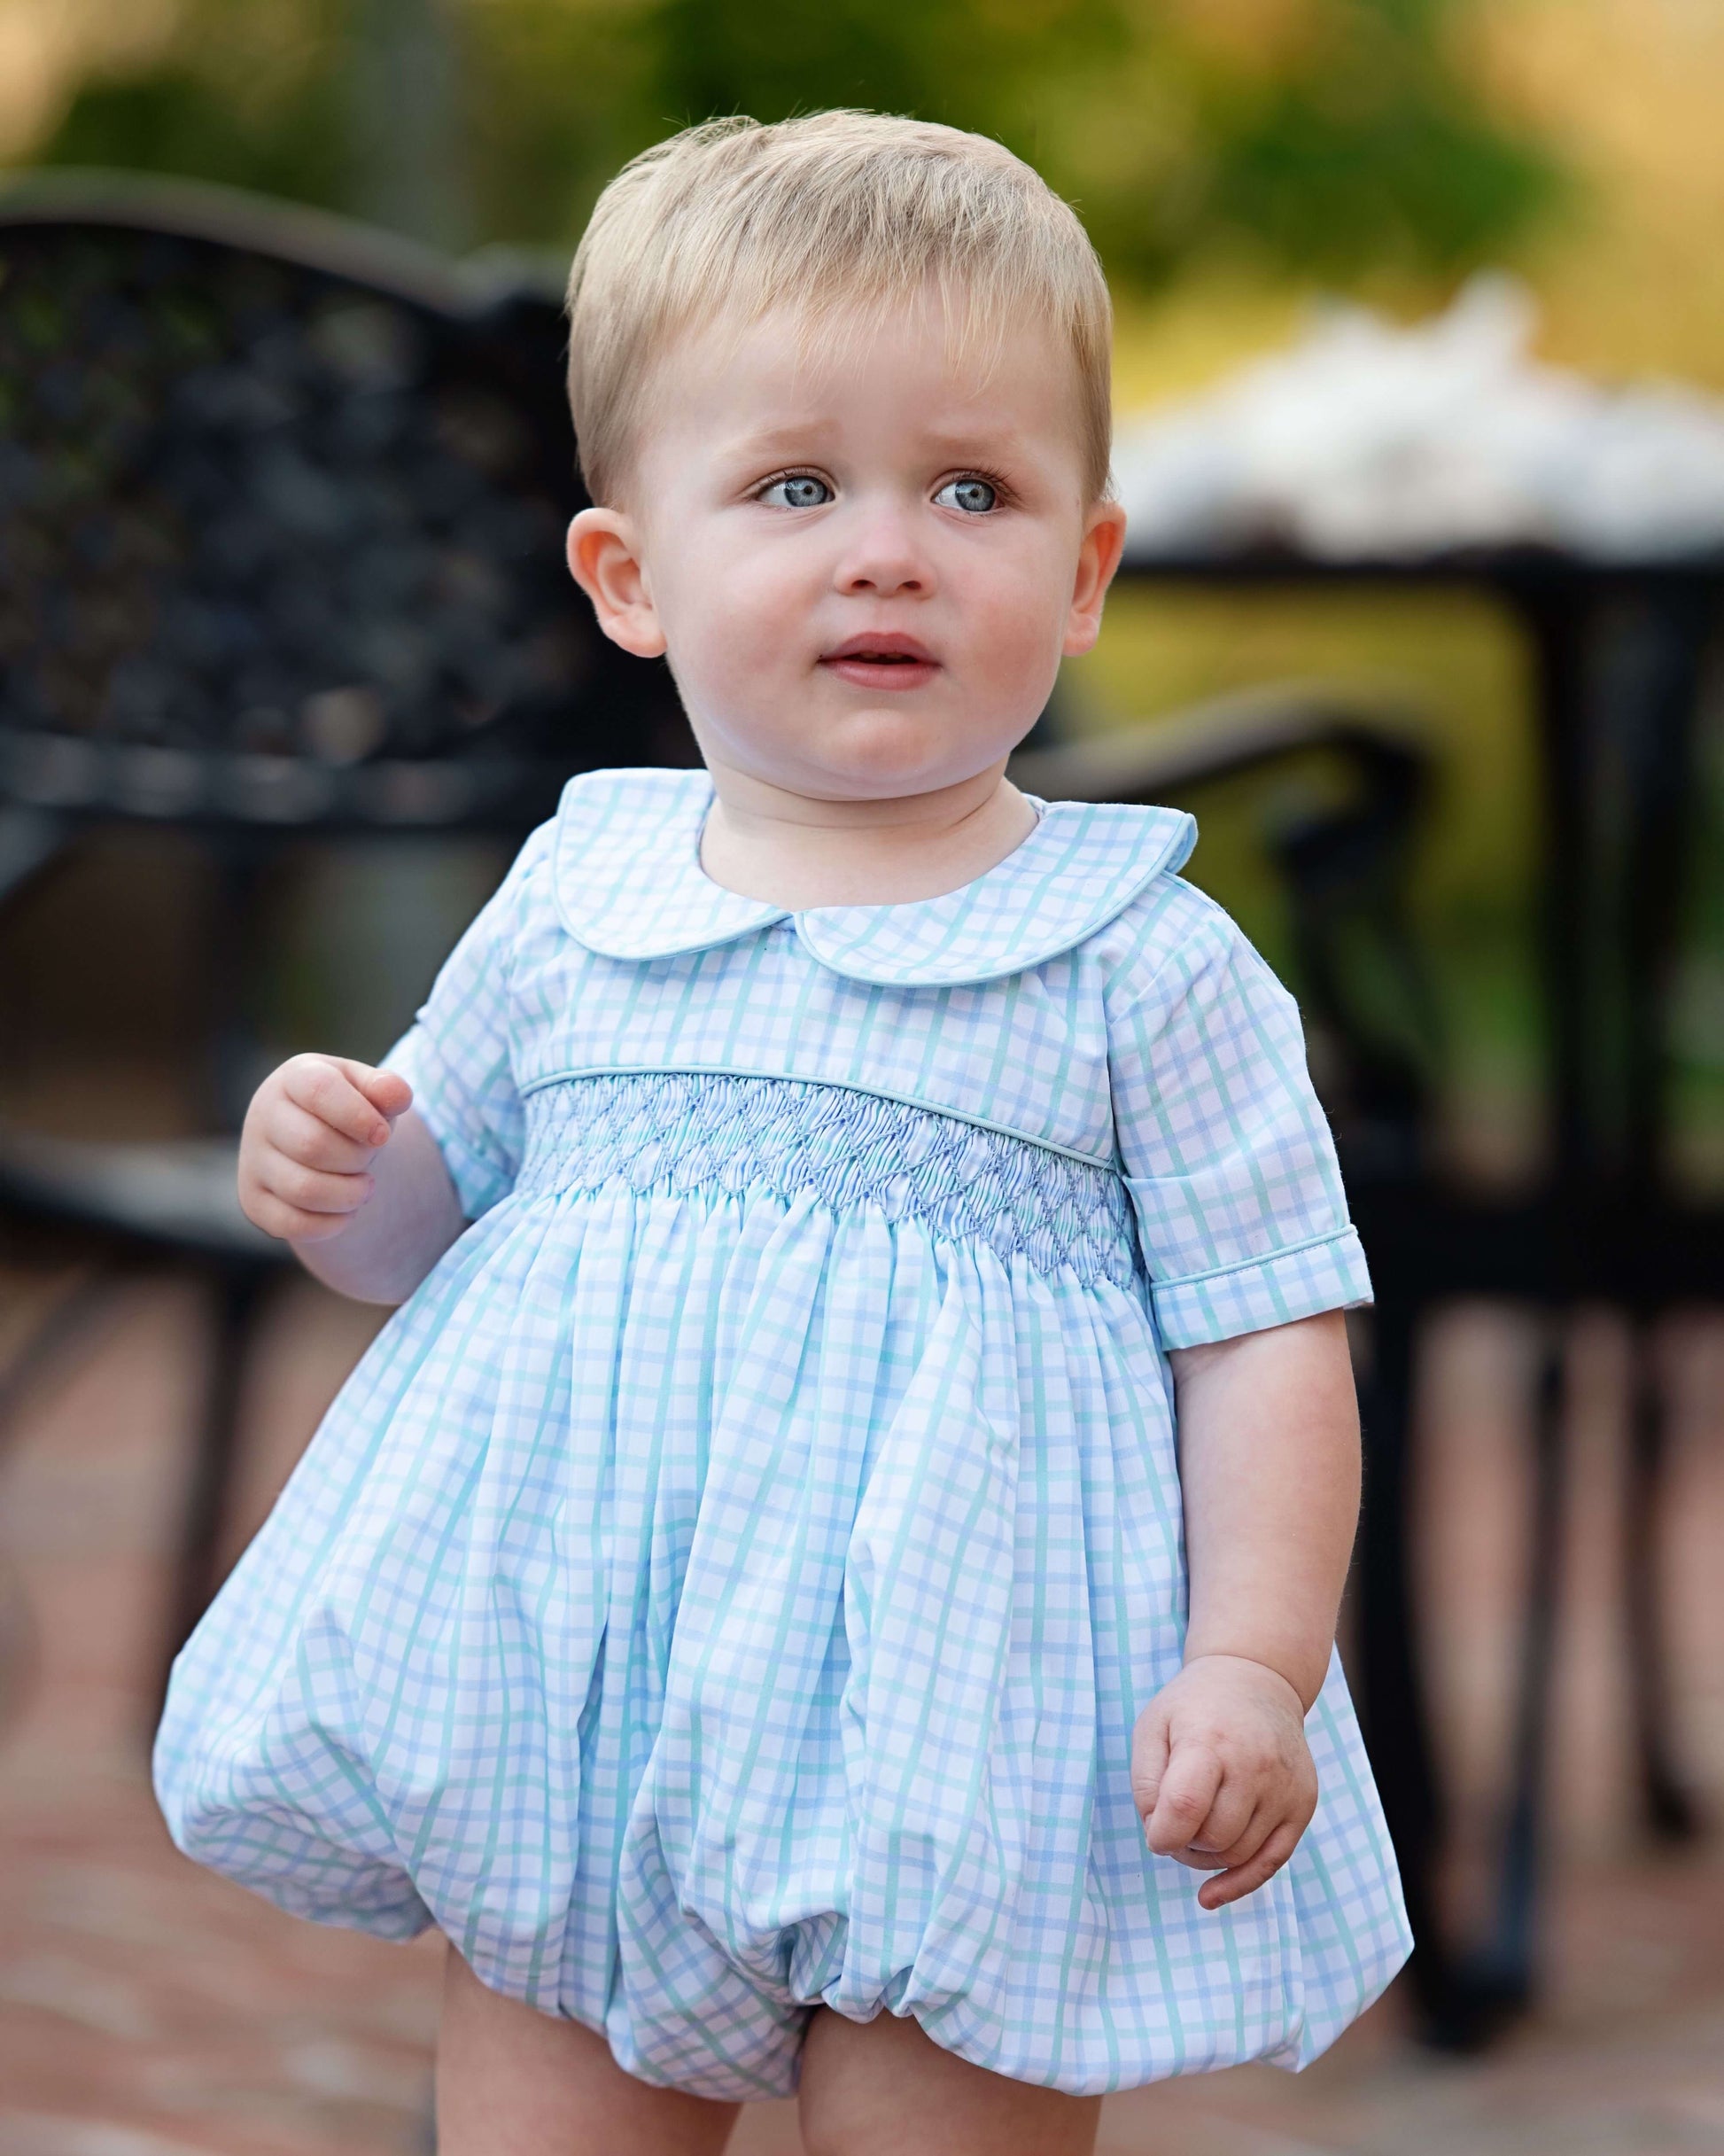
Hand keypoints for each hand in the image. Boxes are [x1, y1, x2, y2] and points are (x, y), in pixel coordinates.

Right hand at [238, 1054, 412, 1244]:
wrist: (319, 1142)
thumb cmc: (349, 1110)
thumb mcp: (369, 1091)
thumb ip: (386, 1089)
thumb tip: (398, 1095)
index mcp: (294, 1078)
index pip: (319, 1090)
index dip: (358, 1115)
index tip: (384, 1135)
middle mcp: (263, 1116)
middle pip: (312, 1145)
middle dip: (357, 1158)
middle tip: (371, 1158)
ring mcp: (253, 1161)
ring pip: (303, 1190)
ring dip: (349, 1195)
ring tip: (364, 1187)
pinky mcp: (253, 1201)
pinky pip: (291, 1224)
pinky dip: (331, 1224)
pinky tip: (346, 1210)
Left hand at [1131, 1653, 1317, 1910]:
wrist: (1257, 1679)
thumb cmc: (1195, 1707)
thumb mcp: (1154, 1726)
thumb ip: (1146, 1782)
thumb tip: (1160, 1832)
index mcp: (1211, 1741)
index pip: (1185, 1807)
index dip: (1161, 1833)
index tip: (1155, 1830)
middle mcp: (1255, 1765)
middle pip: (1213, 1838)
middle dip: (1184, 1844)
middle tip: (1174, 1822)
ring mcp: (1285, 1786)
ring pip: (1239, 1854)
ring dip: (1207, 1857)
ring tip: (1194, 1828)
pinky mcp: (1303, 1803)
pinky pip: (1273, 1861)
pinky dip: (1240, 1883)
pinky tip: (1210, 1895)